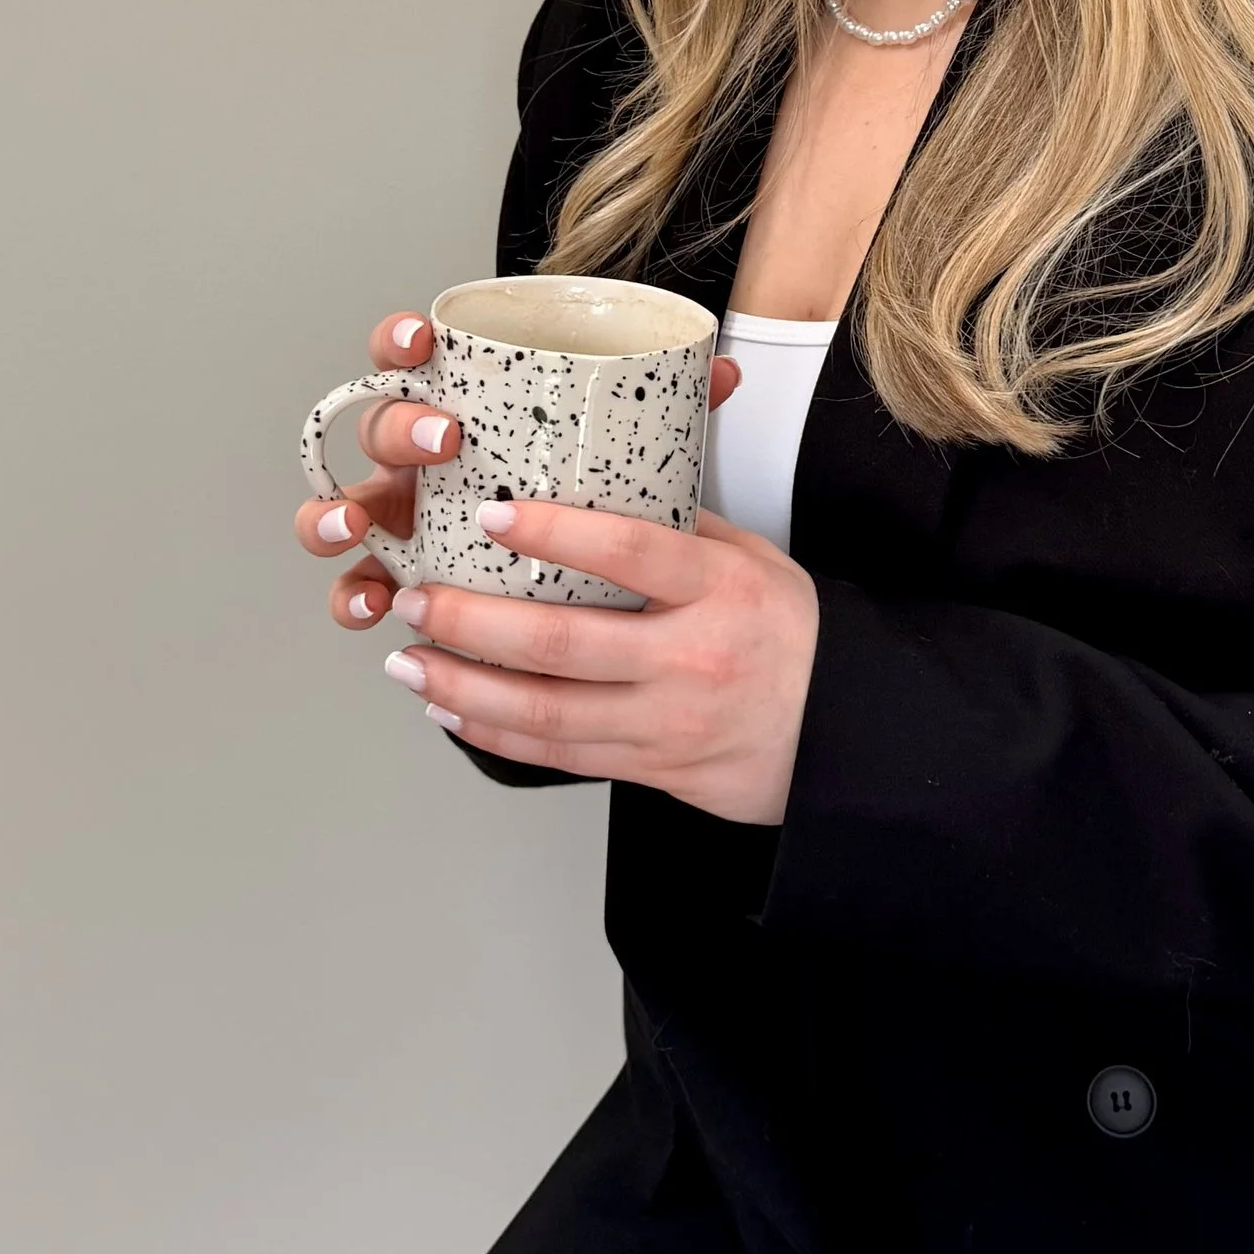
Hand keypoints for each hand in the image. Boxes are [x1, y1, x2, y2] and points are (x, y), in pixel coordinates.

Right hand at [295, 312, 741, 631]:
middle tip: (444, 440)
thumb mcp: (617, 447)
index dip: (402, 340)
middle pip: (380, 426)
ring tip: (361, 525)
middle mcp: (415, 457)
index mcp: (459, 404)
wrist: (569, 576)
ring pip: (348, 505)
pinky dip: (353, 596)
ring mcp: (398, 517)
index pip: (413, 355)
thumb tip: (721, 373)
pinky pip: (357, 587)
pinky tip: (372, 607)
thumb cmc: (577, 493)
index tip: (423, 340)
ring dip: (336, 511)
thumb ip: (660, 406)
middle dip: (399, 427)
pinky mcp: (394, 578)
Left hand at [372, 499, 818, 827]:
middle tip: (414, 599)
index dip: (554, 531)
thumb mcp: (754, 563)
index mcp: (719, 591)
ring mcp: (668, 722)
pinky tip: (454, 710)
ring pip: (546, 711)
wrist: (844, 735)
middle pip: (561, 643)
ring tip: (409, 662)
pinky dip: (498, 732)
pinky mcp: (654, 768)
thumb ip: (679, 531)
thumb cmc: (796, 638)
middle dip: (469, 622)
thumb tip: (597, 484)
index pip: (630, 552)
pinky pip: (561, 755)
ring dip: (463, 686)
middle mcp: (690, 659)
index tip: (491, 513)